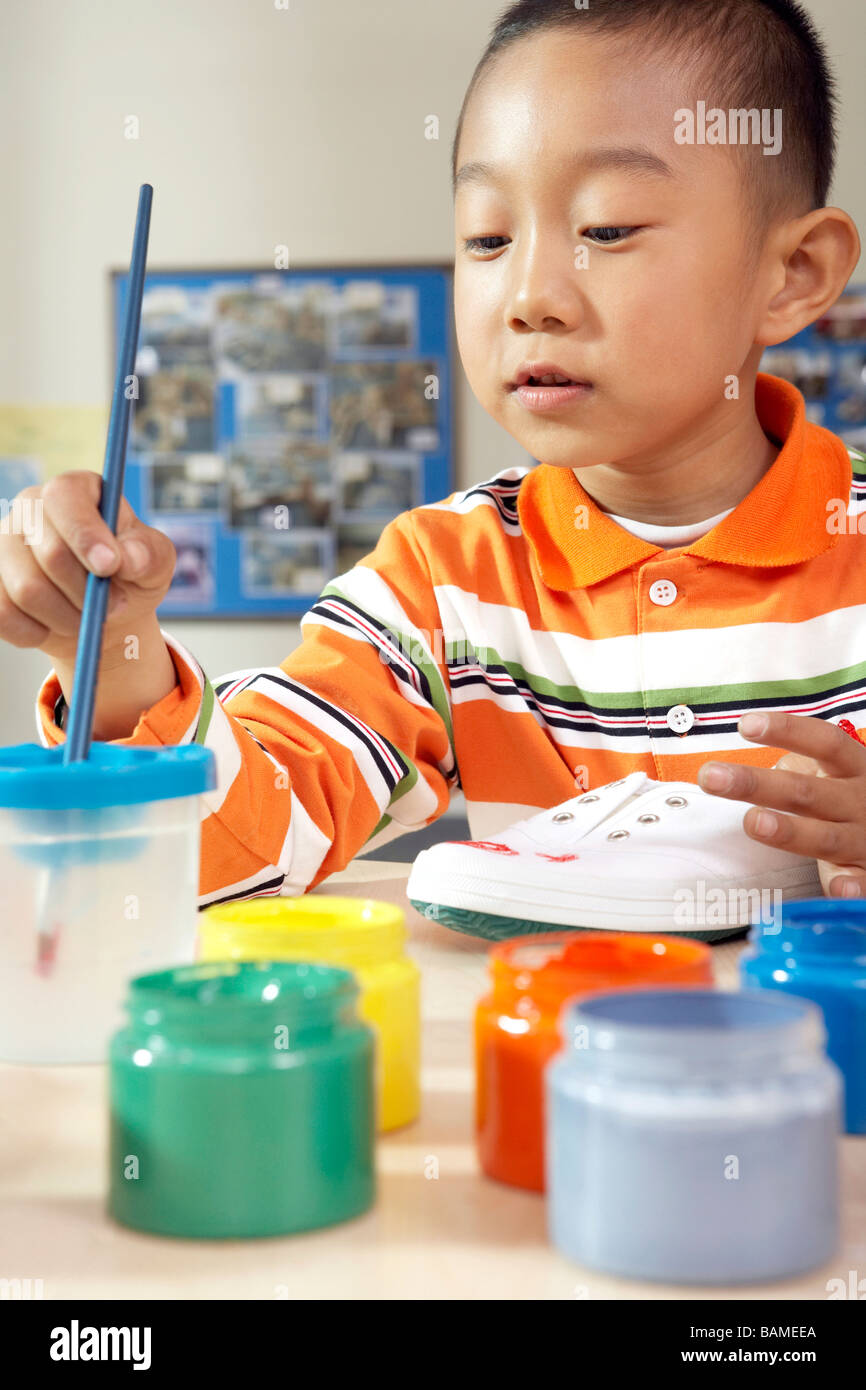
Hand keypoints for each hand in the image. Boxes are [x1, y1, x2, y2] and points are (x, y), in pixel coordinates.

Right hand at [0, 471, 175, 664]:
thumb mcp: (155, 563)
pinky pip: (3, 614)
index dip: (85, 532)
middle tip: (113, 606)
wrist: (101, 612)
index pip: (65, 496)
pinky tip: (53, 627)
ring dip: (67, 618)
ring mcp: (3, 543)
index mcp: (75, 490)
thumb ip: (148, 555)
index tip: (109, 567)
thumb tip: (129, 559)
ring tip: (86, 617)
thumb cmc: (130, 576)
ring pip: (27, 590)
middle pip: (49, 552)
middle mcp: (30, 508)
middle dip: (87, 591)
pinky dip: (35, 632)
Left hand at [697, 712, 865, 898]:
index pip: (823, 742)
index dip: (787, 731)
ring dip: (789, 831)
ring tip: (754, 823)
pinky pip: (859, 883)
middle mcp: (860, 800)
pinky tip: (838, 890)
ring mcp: (863, 840)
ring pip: (824, 837)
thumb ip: (798, 770)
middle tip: (711, 777)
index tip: (745, 725)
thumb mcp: (835, 774)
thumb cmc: (852, 800)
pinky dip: (850, 888)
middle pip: (806, 791)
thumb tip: (742, 776)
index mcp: (853, 768)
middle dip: (756, 784)